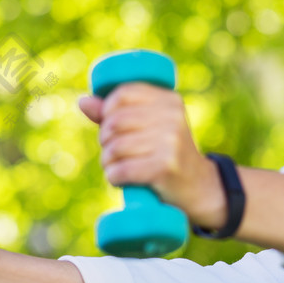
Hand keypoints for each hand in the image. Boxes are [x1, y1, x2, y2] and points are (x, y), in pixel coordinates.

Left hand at [79, 85, 223, 223]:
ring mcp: (170, 142)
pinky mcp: (165, 167)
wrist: (200, 188)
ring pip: (114, 148)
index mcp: (169, 101)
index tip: (112, 126)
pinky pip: (121, 170)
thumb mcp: (151, 127)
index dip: (108, 110)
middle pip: (114, 122)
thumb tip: (83, 101)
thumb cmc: (167, 154)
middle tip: (115, 152)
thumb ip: (117, 113)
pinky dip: (114, 177)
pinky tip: (120, 179)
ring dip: (108, 162)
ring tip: (118, 167)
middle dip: (105, 140)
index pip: (123, 94)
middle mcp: (172, 117)